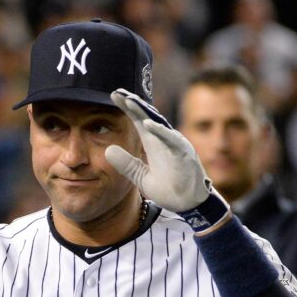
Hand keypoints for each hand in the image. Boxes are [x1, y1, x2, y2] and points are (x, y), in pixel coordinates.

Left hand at [105, 89, 215, 212]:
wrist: (189, 205)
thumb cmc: (170, 189)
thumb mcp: (141, 177)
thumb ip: (126, 164)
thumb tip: (108, 150)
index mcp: (153, 143)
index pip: (138, 120)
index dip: (127, 108)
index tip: (113, 95)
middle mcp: (164, 140)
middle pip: (147, 116)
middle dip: (133, 103)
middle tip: (117, 92)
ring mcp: (174, 145)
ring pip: (158, 123)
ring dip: (144, 112)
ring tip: (129, 101)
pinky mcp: (184, 154)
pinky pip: (171, 140)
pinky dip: (160, 131)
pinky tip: (147, 123)